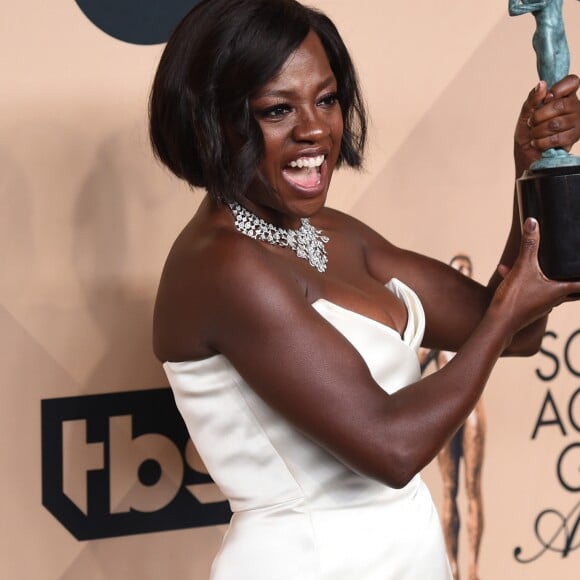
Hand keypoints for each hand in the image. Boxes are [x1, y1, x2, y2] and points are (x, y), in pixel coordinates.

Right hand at [493, 218, 579, 336]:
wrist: (498, 322)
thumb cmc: (515, 299)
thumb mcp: (523, 267)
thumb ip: (529, 244)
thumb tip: (533, 222)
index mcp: (561, 289)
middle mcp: (555, 299)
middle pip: (573, 290)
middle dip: (573, 280)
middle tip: (573, 273)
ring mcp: (542, 305)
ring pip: (551, 290)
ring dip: (546, 278)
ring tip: (536, 265)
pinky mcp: (529, 308)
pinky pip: (533, 292)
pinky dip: (526, 282)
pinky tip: (508, 272)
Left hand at [514, 75, 579, 174]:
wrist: (526, 153)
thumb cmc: (527, 131)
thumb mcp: (526, 113)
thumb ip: (533, 99)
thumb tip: (542, 84)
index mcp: (564, 96)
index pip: (572, 82)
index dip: (558, 89)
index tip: (545, 99)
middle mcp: (574, 106)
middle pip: (560, 105)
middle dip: (539, 116)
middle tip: (531, 122)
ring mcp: (577, 122)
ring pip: (556, 123)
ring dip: (538, 131)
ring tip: (534, 134)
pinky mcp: (574, 138)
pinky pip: (558, 138)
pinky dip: (542, 142)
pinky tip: (538, 143)